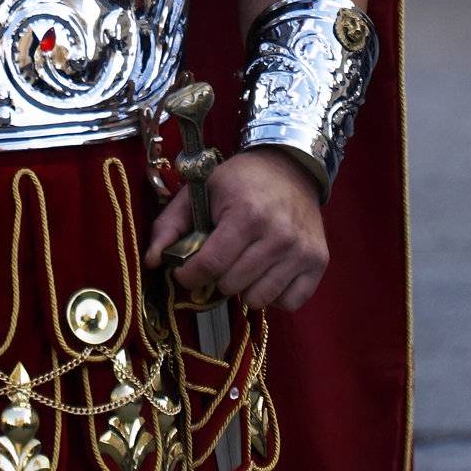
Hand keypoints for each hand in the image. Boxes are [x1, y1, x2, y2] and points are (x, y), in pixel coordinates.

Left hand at [144, 147, 327, 311]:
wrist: (290, 167)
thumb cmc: (241, 181)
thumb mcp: (201, 189)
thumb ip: (171, 224)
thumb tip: (152, 261)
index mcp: (245, 214)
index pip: (210, 265)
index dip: (189, 275)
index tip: (185, 271)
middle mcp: (277, 234)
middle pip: (231, 285)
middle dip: (217, 277)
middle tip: (219, 259)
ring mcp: (301, 250)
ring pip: (259, 299)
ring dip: (244, 288)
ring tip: (242, 265)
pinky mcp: (318, 262)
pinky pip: (288, 303)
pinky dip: (273, 295)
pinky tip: (266, 273)